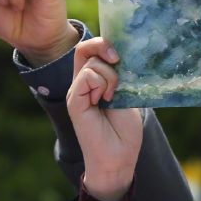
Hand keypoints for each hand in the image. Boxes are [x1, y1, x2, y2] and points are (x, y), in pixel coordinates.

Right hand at [67, 38, 143, 200]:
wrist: (118, 158)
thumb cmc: (124, 131)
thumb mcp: (126, 95)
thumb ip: (120, 75)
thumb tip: (125, 53)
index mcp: (93, 81)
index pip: (89, 49)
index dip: (103, 43)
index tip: (121, 54)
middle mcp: (82, 84)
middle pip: (84, 48)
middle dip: (104, 47)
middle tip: (118, 61)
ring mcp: (76, 92)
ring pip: (91, 63)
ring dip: (110, 76)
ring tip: (113, 97)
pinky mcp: (74, 101)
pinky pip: (87, 76)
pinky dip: (102, 83)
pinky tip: (105, 100)